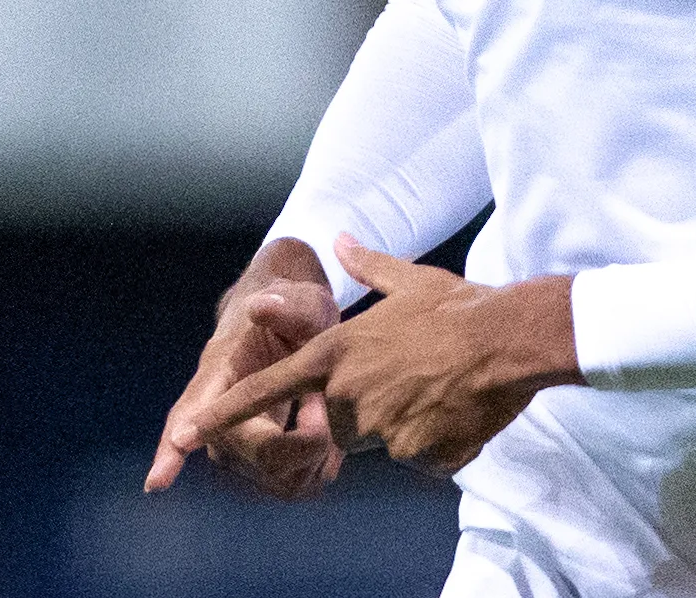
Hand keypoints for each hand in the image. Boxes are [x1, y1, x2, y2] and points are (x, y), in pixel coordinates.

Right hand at [146, 239, 342, 497]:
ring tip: (330, 416)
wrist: (299, 330)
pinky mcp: (262, 461)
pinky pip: (291, 484)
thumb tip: (260, 307)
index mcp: (218, 374)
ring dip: (311, 458)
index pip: (189, 415)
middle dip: (295, 444)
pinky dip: (319, 467)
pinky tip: (332, 439)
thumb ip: (287, 308)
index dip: (173, 449)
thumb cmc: (294, 312)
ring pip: (274, 478)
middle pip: (247, 455)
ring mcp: (238, 445)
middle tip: (324, 407)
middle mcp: (219, 418)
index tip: (157, 482)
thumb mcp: (300, 302)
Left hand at [183, 234, 582, 476]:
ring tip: (439, 387)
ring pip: (378, 441)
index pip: (268, 387)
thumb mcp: (407, 280)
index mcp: (338, 354)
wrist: (510, 338)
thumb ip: (366, 265)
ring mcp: (379, 428)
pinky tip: (458, 409)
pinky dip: (435, 441)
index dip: (225, 410)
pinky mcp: (414, 454)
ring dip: (403, 424)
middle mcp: (348, 395)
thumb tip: (339, 239)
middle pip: (336, 421)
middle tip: (410, 375)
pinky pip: (417, 457)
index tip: (185, 431)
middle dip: (366, 407)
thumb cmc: (458, 305)